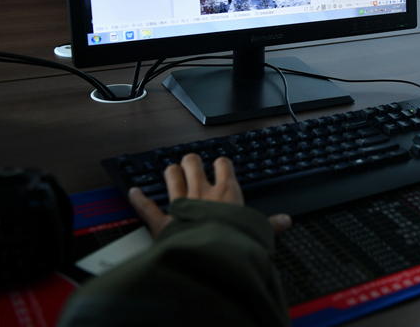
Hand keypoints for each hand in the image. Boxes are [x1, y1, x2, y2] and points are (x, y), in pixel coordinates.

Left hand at [128, 153, 291, 237]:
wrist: (211, 257)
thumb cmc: (234, 242)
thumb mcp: (258, 232)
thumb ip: (270, 225)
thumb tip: (286, 221)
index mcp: (226, 191)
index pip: (223, 165)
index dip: (222, 164)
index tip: (222, 166)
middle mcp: (201, 192)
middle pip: (193, 163)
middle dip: (191, 162)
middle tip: (193, 165)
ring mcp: (180, 204)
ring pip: (171, 176)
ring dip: (170, 173)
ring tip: (172, 172)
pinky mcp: (163, 222)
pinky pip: (147, 206)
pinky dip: (139, 199)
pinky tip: (133, 191)